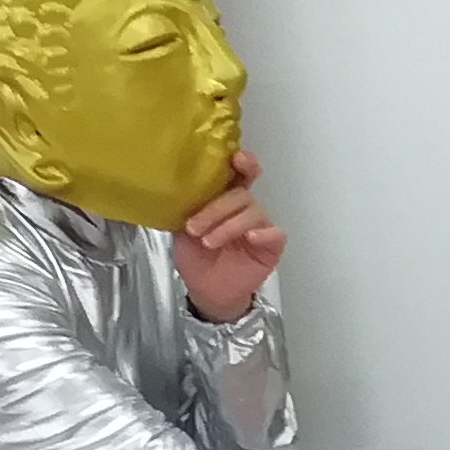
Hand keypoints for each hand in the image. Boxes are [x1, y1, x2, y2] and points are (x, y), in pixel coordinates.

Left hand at [178, 151, 286, 322]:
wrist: (206, 292)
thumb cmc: (197, 259)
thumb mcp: (182, 231)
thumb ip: (186, 208)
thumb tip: (175, 187)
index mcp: (225, 199)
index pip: (239, 174)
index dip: (242, 163)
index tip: (236, 158)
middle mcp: (245, 209)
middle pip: (241, 194)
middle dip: (216, 209)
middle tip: (195, 227)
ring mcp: (260, 226)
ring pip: (253, 212)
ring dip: (228, 226)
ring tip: (208, 242)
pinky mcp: (271, 246)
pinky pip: (275, 233)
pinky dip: (263, 233)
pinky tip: (249, 238)